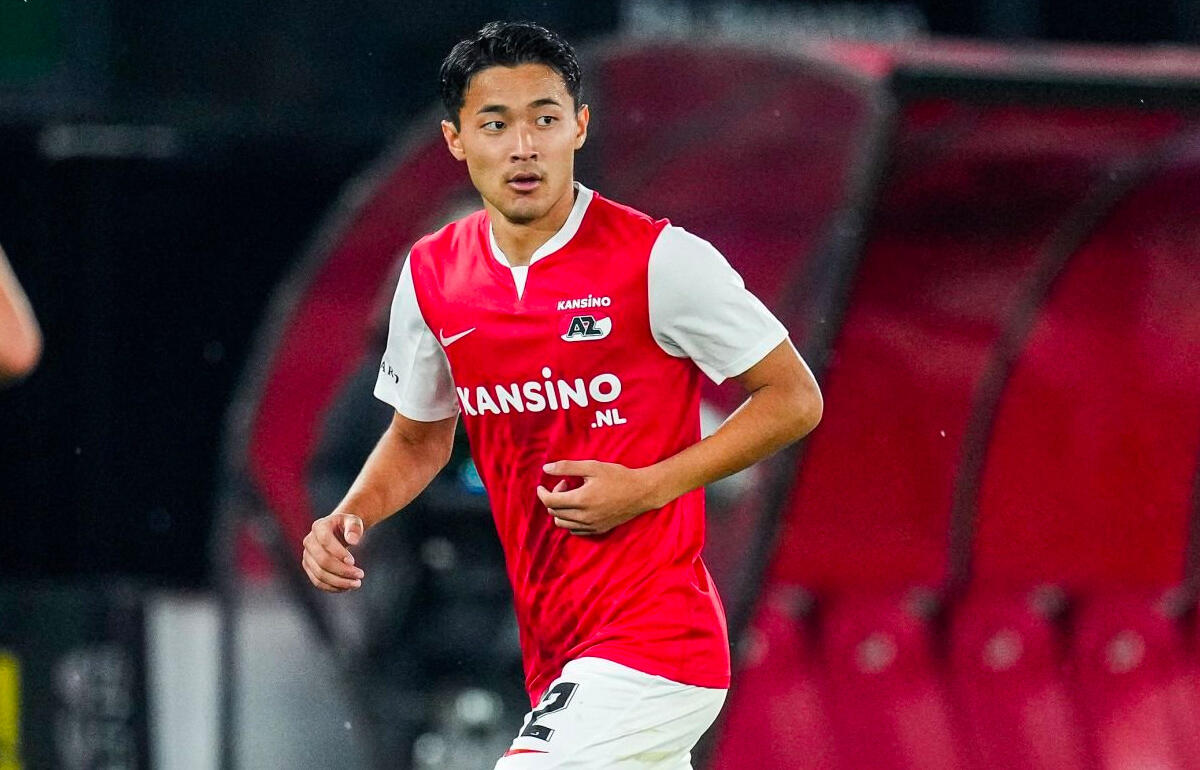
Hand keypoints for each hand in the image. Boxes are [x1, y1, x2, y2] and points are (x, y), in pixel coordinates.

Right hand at [302, 512, 365, 591]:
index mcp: (319, 527)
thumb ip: (354, 528)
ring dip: (339, 582)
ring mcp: (307, 556)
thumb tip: (353, 540)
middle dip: (342, 570)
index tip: (353, 561)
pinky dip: (332, 587)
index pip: (325, 540)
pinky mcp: (309, 567)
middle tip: (360, 575)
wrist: (337, 531)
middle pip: (322, 560)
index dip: (338, 552)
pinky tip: (347, 587)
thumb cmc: (347, 526)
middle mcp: (309, 541)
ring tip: (357, 583)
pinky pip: (318, 582)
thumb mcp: (354, 521)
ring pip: (319, 574)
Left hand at [536, 460, 660, 535]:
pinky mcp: (598, 530)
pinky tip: (580, 507)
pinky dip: (570, 520)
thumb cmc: (618, 476)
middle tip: (567, 484)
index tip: (541, 485)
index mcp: (581, 500)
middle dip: (554, 497)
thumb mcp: (592, 466)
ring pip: (562, 524)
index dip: (542, 493)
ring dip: (561, 510)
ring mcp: (591, 526)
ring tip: (573, 495)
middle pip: (554, 513)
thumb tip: (546, 469)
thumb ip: (567, 467)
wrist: (642, 492)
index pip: (550, 502)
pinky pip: (575, 530)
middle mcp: (584, 517)